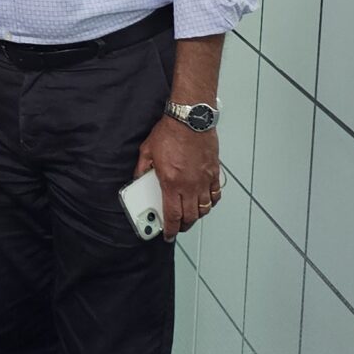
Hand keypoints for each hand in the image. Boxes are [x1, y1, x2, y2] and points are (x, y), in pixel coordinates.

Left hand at [134, 115, 219, 234]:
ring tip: (190, 215)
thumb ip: (142, 168)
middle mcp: (189, 185)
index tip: (168, 235)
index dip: (170, 229)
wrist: (190, 119)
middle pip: (190, 216)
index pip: (172, 216)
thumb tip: (138, 178)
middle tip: (178, 226)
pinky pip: (215, 195)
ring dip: (197, 216)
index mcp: (171, 183)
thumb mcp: (147, 150)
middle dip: (183, 226)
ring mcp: (203, 180)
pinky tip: (206, 202)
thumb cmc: (171, 132)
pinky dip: (211, 202)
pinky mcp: (213, 173)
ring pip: (204, 209)